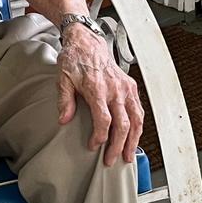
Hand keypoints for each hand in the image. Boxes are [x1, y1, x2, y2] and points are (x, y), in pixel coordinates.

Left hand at [57, 25, 143, 164]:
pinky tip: (134, 137)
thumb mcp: (63, 79)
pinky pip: (138, 110)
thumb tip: (63, 120)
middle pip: (122, 124)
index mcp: (97, 88)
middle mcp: (115, 89)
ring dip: (133, 140)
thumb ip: (65, 100)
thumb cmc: (75, 60)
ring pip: (135, 119)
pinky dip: (138, 126)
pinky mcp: (130, 86)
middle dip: (118, 146)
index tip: (94, 146)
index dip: (100, 136)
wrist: (87, 42)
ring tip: (128, 155)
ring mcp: (125, 88)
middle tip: (111, 160)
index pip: (104, 119)